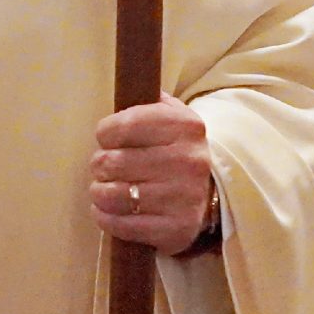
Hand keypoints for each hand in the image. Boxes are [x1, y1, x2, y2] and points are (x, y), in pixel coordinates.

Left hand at [87, 93, 215, 253]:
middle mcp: (188, 161)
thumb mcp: (173, 116)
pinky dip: (105, 217)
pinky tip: (109, 210)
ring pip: (112, 195)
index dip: (105, 133)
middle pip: (112, 162)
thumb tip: (131, 84)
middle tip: (106, 167)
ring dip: (100, 192)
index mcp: (186, 126)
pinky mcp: (176, 229)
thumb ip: (149, 101)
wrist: (213, 193)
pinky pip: (121, 225)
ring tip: (106, 188)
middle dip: (100, 165)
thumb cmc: (177, 150)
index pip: (123, 125)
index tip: (108, 138)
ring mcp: (183, 197)